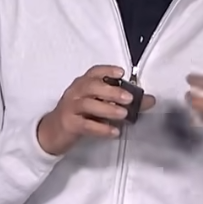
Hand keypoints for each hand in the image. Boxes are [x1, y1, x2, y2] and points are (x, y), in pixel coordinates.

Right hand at [37, 65, 155, 155]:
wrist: (52, 132)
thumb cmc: (79, 114)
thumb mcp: (98, 105)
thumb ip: (122, 102)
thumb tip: (150, 100)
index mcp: (82, 84)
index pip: (93, 72)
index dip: (107, 71)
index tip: (121, 73)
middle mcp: (75, 92)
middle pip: (91, 87)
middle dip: (111, 91)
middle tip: (129, 98)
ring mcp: (70, 108)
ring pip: (88, 105)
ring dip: (107, 109)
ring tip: (123, 115)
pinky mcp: (69, 124)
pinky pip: (85, 125)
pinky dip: (100, 129)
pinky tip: (113, 132)